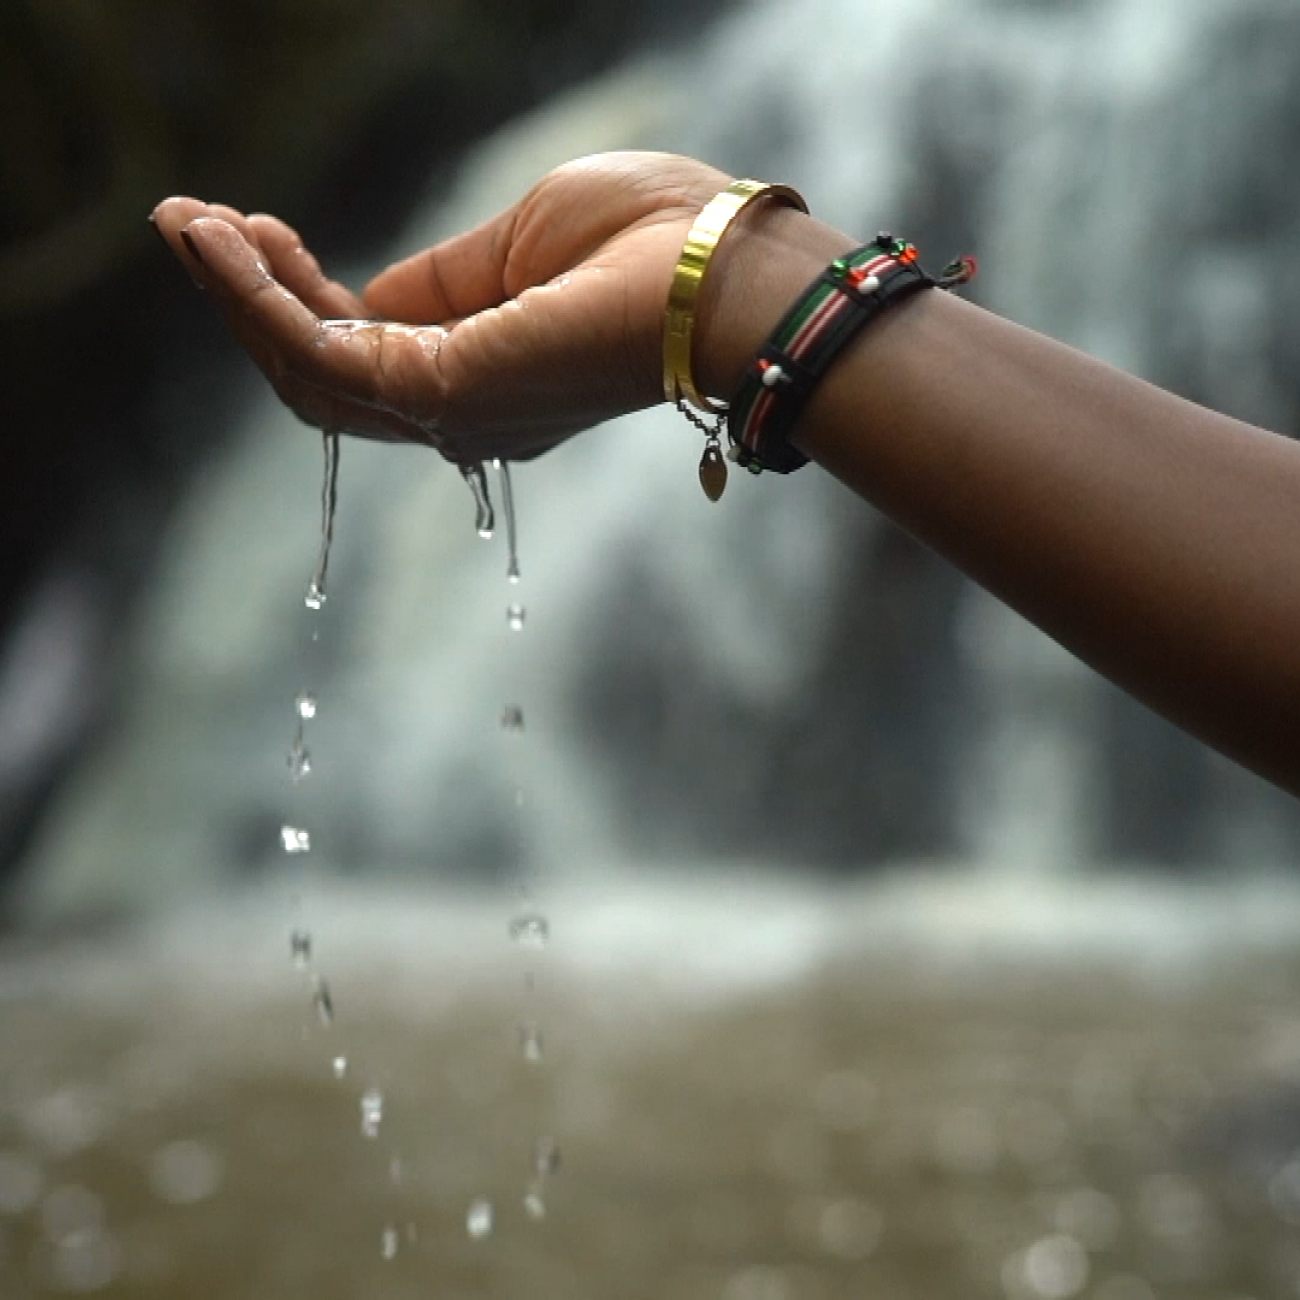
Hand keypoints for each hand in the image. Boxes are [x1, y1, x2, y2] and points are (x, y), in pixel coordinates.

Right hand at [151, 152, 731, 461]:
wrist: (717, 266)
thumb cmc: (650, 243)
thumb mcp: (521, 244)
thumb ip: (440, 284)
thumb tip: (369, 298)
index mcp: (485, 374)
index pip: (366, 351)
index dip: (300, 293)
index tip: (257, 227)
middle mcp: (460, 411)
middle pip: (322, 372)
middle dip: (248, 300)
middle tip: (189, 223)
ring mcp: (450, 410)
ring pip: (308, 370)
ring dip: (236, 295)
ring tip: (184, 223)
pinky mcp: (441, 393)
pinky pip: (322, 351)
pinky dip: (261, 299)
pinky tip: (221, 243)